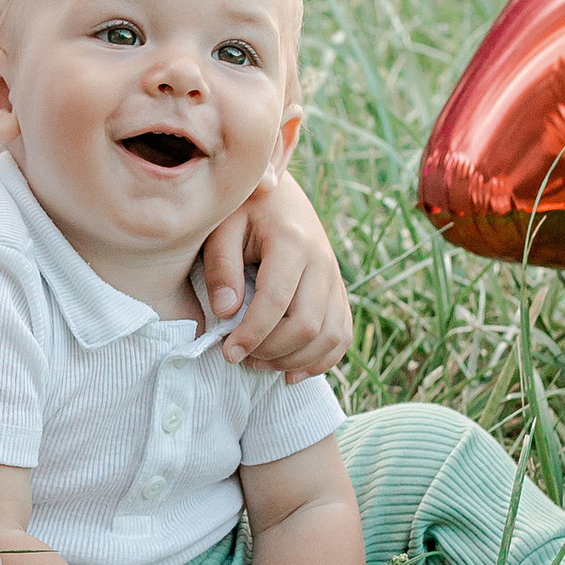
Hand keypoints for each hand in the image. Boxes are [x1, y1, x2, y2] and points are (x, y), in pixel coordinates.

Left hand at [210, 174, 352, 378]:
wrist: (278, 193)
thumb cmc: (242, 211)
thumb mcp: (222, 229)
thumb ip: (221, 268)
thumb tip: (226, 312)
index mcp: (292, 241)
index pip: (277, 300)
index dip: (252, 334)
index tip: (228, 352)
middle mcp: (322, 261)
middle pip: (308, 324)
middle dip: (272, 351)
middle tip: (240, 357)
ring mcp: (334, 278)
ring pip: (330, 335)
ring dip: (295, 360)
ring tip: (259, 362)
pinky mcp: (338, 291)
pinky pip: (342, 335)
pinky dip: (320, 359)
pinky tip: (290, 370)